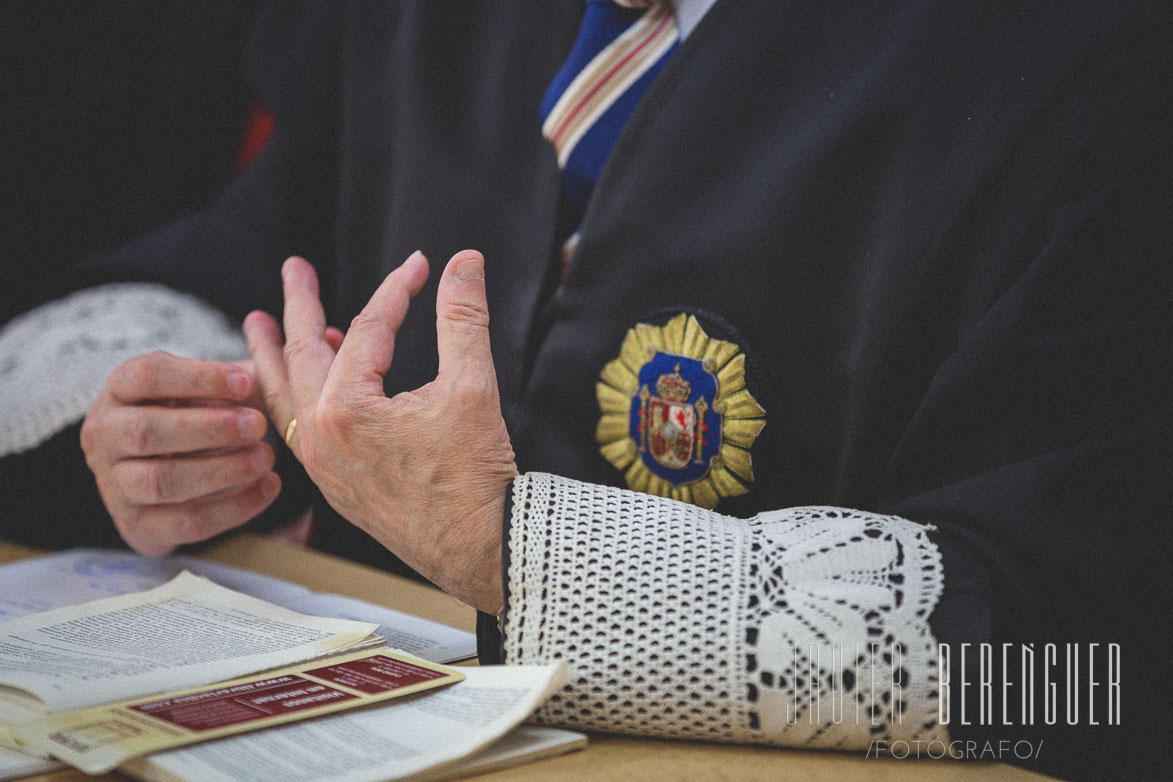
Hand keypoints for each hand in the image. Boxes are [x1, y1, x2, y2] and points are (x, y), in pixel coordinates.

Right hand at [80, 353, 281, 555]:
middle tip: (258, 425)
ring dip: (220, 470)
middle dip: (209, 428)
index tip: (246, 384)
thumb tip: (267, 369)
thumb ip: (232, 378)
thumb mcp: (205, 389)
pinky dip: (233, 507)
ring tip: (265, 458)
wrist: (165, 477)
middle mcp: (104, 436)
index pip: (146, 376)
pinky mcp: (138, 525)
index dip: (198, 378)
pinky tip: (268, 487)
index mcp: (119, 391)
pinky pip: (185, 522)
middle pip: (146, 431)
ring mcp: (114, 484)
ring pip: (161, 481)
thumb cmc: (194, 415)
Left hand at [244, 251, 514, 612]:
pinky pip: (300, 433)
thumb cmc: (475, 478)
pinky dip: (298, 401)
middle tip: (293, 271)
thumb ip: (464, 318)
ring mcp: (325, 468)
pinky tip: (309, 390)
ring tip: (262, 326)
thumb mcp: (473, 387)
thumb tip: (465, 262)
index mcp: (345, 412)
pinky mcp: (338, 487)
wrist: (483, 549)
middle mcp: (321, 441)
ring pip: (287, 400)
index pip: (366, 331)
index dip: (396, 291)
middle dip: (298, 308)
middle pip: (301, 357)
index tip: (420, 266)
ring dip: (277, 357)